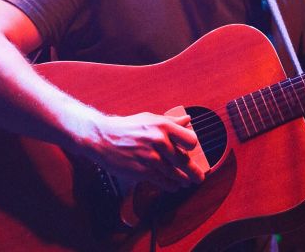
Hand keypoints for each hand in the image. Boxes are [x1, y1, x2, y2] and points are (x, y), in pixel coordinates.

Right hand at [83, 112, 206, 191]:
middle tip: (199, 177)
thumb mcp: (150, 118)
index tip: (191, 150)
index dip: (192, 146)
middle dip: (194, 171)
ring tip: (187, 182)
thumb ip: (171, 121)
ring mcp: (151, 157)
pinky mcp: (142, 171)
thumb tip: (188, 120)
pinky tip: (174, 186)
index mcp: (163, 126)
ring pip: (174, 173)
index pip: (189, 140)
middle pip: (184, 160)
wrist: (104, 138)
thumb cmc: (128, 127)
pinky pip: (162, 181)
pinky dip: (170, 185)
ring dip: (183, 180)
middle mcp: (159, 141)